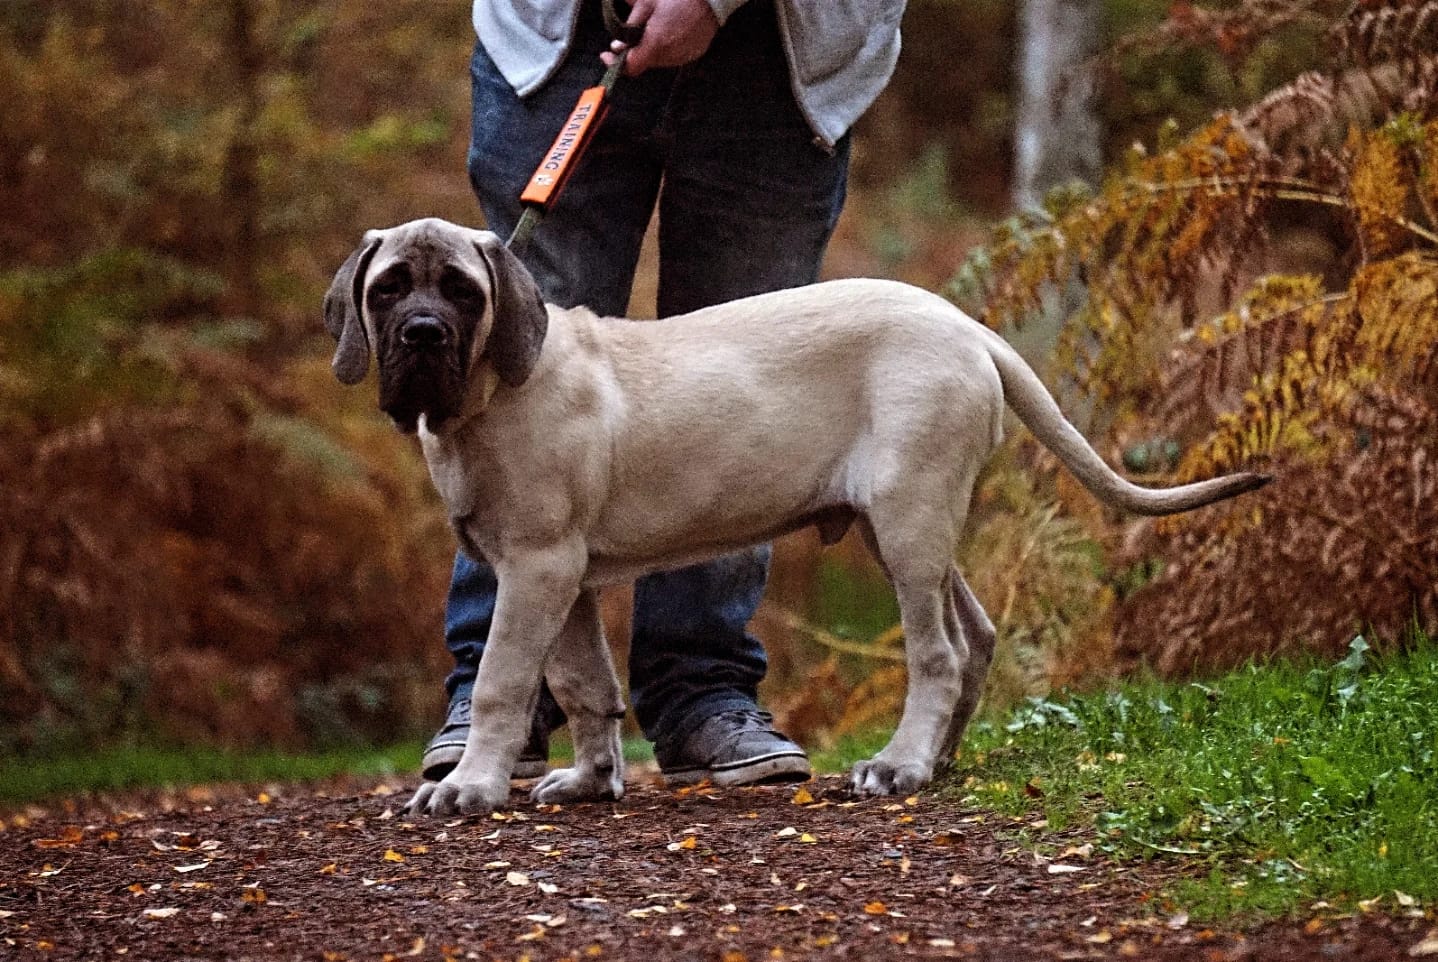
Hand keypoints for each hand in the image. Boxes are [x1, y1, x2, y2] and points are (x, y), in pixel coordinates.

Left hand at [600, 0, 719, 75]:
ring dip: (650, 49)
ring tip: (652, 29)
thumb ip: (630, 23)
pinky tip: (669, 30)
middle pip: (643, 62)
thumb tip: (617, 43)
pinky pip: (674, 55)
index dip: (615, 63)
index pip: (630, 67)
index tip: (606, 54)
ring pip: (658, 59)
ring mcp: (683, 57)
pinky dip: (666, 47)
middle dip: (634, 51)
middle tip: (628, 36)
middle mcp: (669, 57)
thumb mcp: (646, 3)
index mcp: (655, 44)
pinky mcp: (694, 53)